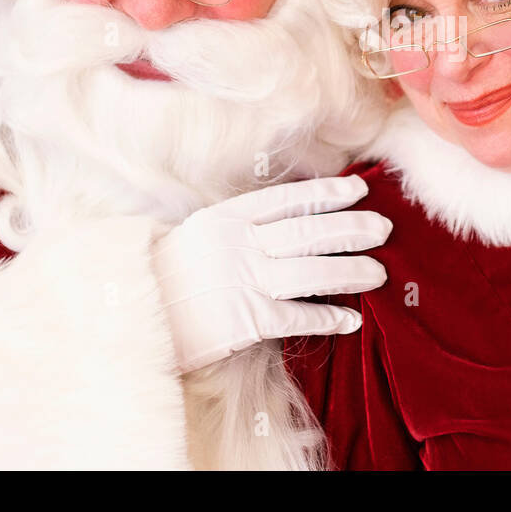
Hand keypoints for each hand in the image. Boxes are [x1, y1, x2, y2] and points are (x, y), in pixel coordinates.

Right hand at [151, 174, 390, 372]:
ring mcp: (244, 280)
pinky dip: (327, 317)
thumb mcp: (194, 238)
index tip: (357, 191)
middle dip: (351, 229)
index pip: (287, 201)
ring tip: (379, 274)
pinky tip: (351, 320)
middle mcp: (240, 244)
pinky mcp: (246, 319)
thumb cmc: (159, 279)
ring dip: (351, 272)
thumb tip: (277, 230)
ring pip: (312, 271)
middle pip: (308, 232)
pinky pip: (298, 316)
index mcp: (226, 218)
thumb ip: (235, 232)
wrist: (126, 316)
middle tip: (384, 228)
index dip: (326, 195)